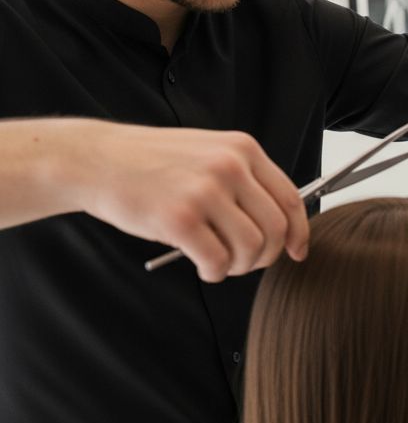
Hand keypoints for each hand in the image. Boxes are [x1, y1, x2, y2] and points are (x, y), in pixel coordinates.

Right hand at [78, 122, 307, 281]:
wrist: (94, 159)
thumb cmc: (152, 164)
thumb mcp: (208, 154)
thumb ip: (244, 181)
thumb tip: (282, 226)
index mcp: (243, 149)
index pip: (290, 199)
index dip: (299, 233)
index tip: (298, 252)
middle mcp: (229, 166)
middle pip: (276, 229)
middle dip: (266, 256)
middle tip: (245, 263)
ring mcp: (205, 191)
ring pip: (251, 248)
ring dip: (239, 266)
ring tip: (220, 264)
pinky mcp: (179, 218)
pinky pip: (217, 261)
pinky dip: (215, 273)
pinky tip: (203, 268)